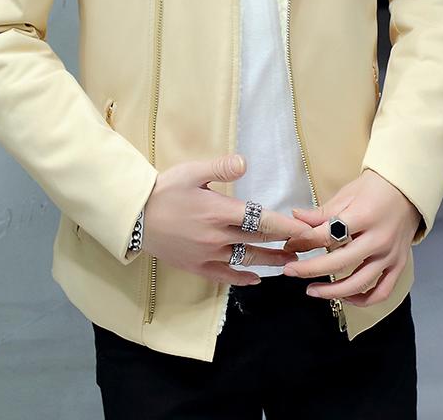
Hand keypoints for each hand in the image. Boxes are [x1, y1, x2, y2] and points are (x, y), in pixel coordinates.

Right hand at [141, 153, 308, 286]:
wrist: (135, 216)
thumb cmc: (164, 190)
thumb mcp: (191, 172)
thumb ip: (220, 168)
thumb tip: (245, 163)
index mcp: (219, 211)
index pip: (262, 220)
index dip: (287, 226)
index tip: (306, 230)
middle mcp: (217, 236)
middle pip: (259, 241)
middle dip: (286, 244)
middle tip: (307, 246)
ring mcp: (208, 254)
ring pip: (247, 260)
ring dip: (271, 262)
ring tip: (290, 262)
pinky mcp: (197, 267)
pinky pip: (225, 277)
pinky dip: (243, 279)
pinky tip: (255, 279)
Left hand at [280, 167, 421, 306]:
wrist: (407, 190)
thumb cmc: (375, 188)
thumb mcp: (346, 194)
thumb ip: (321, 212)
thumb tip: (296, 219)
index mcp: (364, 216)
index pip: (328, 235)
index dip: (304, 242)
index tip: (289, 245)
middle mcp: (379, 239)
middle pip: (339, 262)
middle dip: (310, 269)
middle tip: (291, 271)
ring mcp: (390, 255)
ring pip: (360, 283)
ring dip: (333, 291)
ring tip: (313, 291)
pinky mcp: (399, 265)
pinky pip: (382, 291)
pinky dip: (363, 300)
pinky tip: (345, 297)